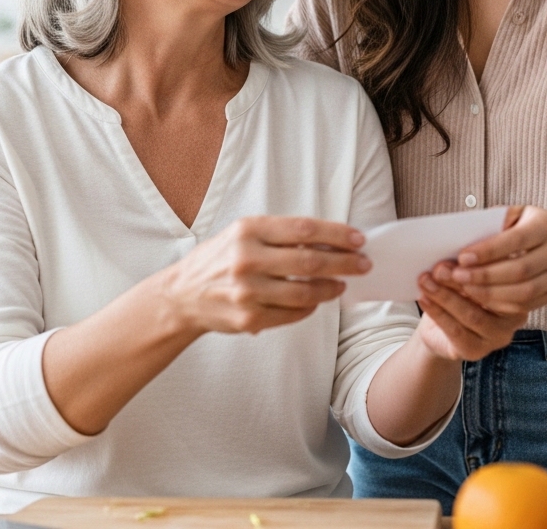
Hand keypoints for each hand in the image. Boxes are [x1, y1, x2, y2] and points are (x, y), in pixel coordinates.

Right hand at [162, 216, 370, 335]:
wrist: (183, 294)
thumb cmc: (220, 258)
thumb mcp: (242, 233)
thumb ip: (280, 235)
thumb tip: (329, 239)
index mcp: (248, 229)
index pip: (304, 229)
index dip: (336, 234)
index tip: (358, 238)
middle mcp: (247, 258)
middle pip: (310, 261)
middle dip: (344, 262)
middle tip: (363, 263)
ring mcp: (248, 291)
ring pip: (305, 292)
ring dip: (331, 288)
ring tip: (342, 284)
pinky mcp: (249, 318)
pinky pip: (292, 314)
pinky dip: (310, 308)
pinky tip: (317, 301)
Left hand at [415, 269, 526, 360]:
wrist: (439, 326)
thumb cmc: (457, 289)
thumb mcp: (464, 270)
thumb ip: (464, 265)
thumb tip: (449, 261)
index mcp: (520, 288)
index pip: (508, 276)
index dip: (483, 265)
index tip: (461, 255)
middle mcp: (516, 315)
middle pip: (490, 296)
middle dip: (460, 280)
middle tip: (438, 269)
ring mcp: (499, 335)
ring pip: (472, 315)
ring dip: (445, 296)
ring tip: (425, 281)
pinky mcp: (478, 350)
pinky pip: (456, 331)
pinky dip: (438, 313)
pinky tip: (424, 299)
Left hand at [432, 205, 546, 315]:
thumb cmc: (524, 224)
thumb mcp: (512, 214)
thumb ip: (492, 224)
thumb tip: (462, 240)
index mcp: (546, 226)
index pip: (516, 240)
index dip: (488, 251)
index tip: (462, 257)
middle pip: (520, 270)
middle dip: (485, 275)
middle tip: (457, 276)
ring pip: (524, 292)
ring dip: (490, 293)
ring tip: (465, 288)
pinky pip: (527, 305)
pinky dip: (501, 304)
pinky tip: (480, 299)